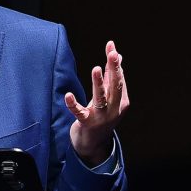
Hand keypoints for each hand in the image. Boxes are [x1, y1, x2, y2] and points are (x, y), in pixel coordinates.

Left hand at [65, 41, 128, 165]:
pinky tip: (68, 96)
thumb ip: (112, 78)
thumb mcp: (110, 98)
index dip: (115, 63)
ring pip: (101, 98)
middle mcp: (114, 110)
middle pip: (115, 87)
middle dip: (114, 69)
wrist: (93, 144)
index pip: (119, 79)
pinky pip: (80, 113)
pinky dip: (74, 105)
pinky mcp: (87, 124)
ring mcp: (101, 118)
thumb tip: (118, 56)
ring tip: (96, 69)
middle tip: (112, 53)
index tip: (110, 46)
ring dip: (99, 83)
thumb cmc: (101, 117)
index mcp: (122, 102)